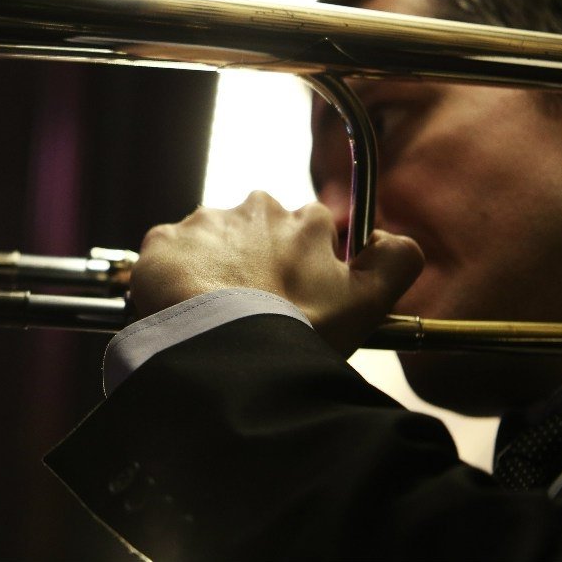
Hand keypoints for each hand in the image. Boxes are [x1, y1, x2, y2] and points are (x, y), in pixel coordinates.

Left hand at [131, 191, 423, 354]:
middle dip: (251, 265)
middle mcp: (256, 209)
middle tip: (249, 312)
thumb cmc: (300, 332)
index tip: (289, 299)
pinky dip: (170, 282)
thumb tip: (396, 240)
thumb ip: (398, 261)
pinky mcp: (163, 242)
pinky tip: (181, 314)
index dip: (298, 268)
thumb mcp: (369, 303)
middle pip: (253, 234)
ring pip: (208, 246)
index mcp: (305, 222)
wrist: (231, 353)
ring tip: (213, 319)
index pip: (306, 232)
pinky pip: (165, 257)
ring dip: (210, 274)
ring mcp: (206, 223)